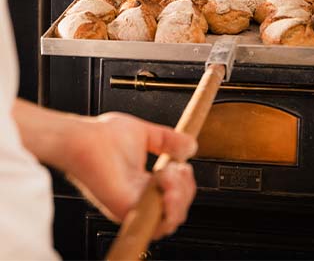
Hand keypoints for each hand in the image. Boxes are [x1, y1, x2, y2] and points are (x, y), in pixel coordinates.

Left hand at [13, 100, 196, 238]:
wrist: (83, 138)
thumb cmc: (102, 136)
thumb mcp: (145, 133)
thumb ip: (168, 139)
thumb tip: (190, 145)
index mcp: (143, 183)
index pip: (174, 194)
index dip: (185, 182)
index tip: (183, 165)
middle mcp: (139, 198)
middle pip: (178, 209)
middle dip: (186, 189)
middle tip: (178, 170)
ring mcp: (133, 207)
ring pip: (171, 219)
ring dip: (180, 196)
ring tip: (171, 175)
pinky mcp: (126, 210)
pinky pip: (157, 220)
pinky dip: (169, 202)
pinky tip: (165, 180)